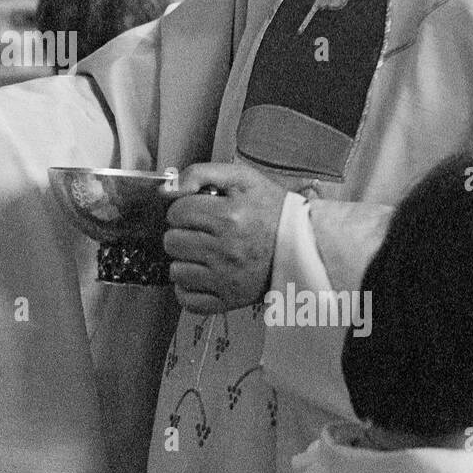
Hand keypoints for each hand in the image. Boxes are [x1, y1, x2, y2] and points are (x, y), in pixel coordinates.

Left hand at [163, 161, 285, 313]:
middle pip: (172, 242)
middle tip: (200, 231)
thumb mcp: (242, 178)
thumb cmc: (272, 210)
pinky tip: (202, 273)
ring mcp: (227, 278)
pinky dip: (189, 288)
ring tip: (203, 251)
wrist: (304, 243)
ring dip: (185, 260)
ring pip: (176, 270)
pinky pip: (187, 299)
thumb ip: (200, 173)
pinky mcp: (229, 299)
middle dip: (181, 233)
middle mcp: (226, 250)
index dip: (183, 209)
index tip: (196, 211)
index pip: (176, 213)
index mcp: (229, 217)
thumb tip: (167, 188)